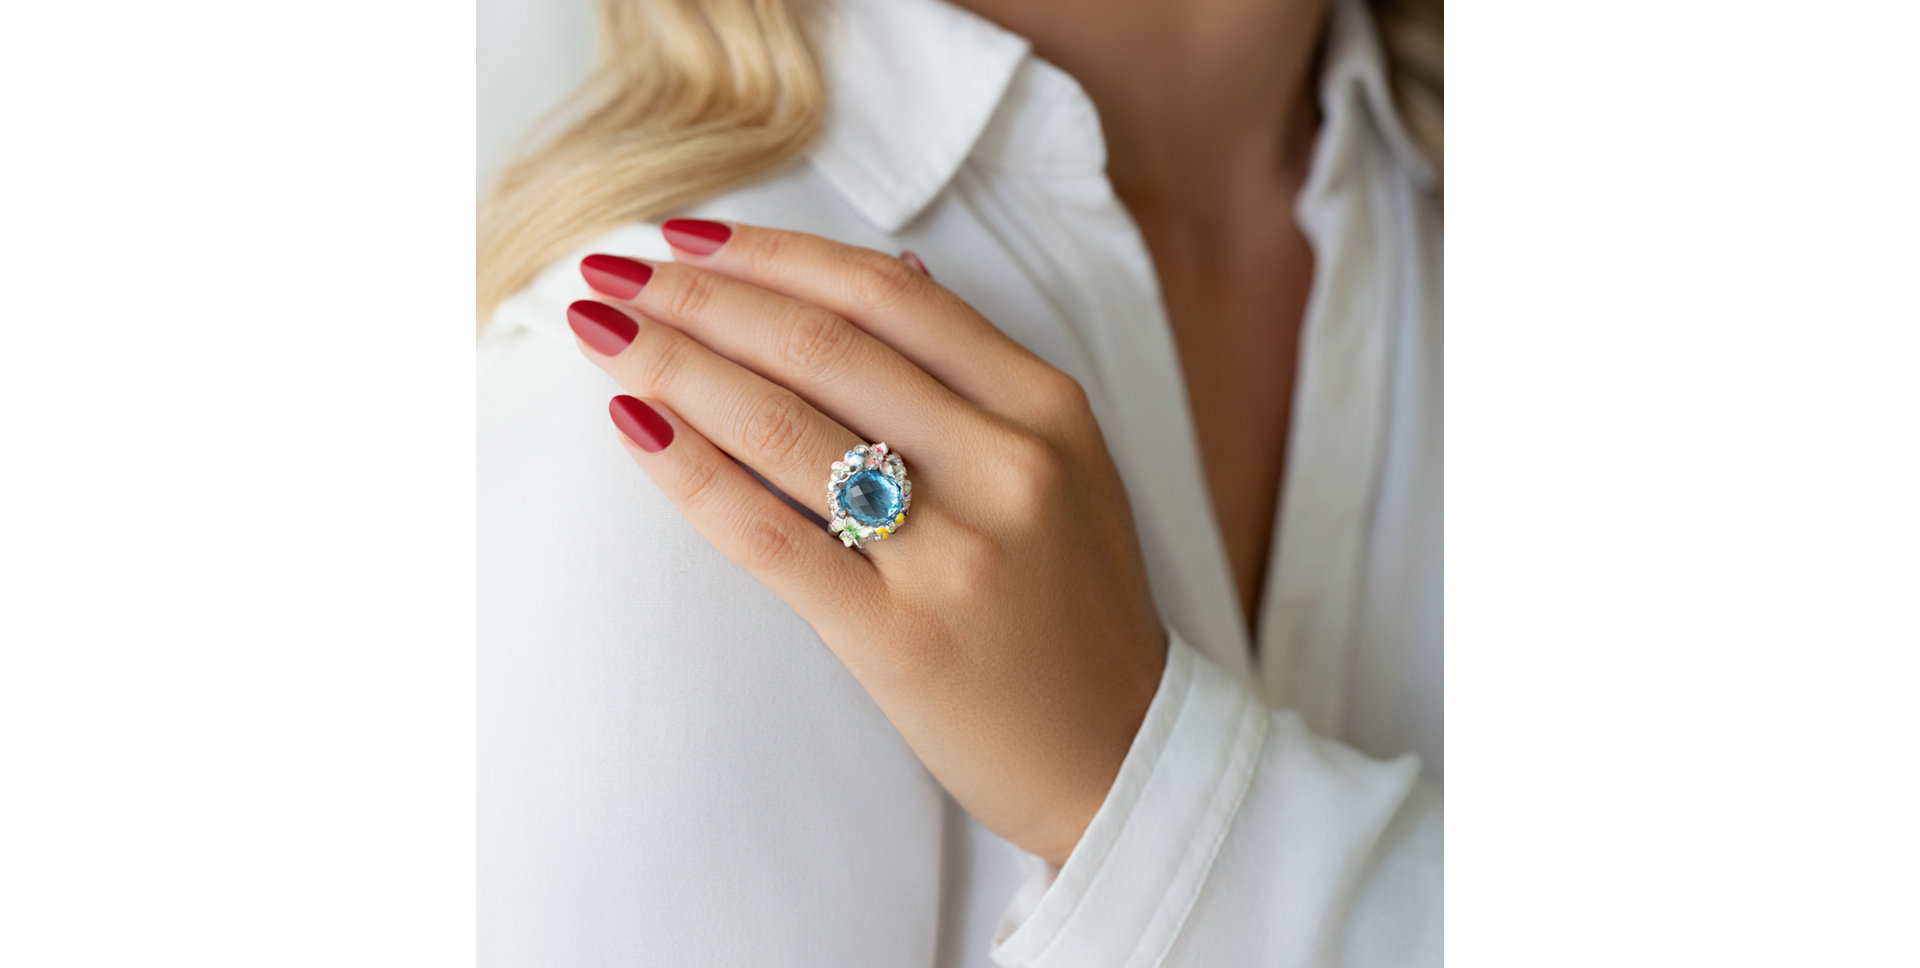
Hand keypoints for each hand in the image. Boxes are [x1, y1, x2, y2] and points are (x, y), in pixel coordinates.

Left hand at [566, 220, 1167, 863]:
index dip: (770, 253)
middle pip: (820, 344)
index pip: (884, 294)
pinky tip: (634, 426)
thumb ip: (978, 375)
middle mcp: (1008, 464)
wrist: (1116, 755)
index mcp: (1046, 407)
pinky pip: (770, 536)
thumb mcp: (1064, 466)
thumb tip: (893, 274)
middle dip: (698, 295)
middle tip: (610, 269)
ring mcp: (959, 552)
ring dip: (675, 364)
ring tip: (602, 333)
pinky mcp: (903, 637)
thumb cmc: (1072, 608)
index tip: (684, 236)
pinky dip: (691, 471)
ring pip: (786, 425)